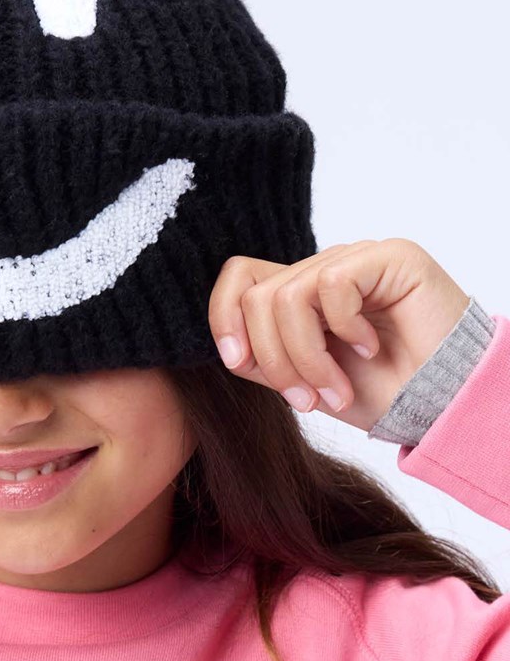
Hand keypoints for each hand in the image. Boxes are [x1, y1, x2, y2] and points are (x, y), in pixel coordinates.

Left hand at [207, 238, 471, 431]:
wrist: (435, 404)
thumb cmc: (378, 394)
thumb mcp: (302, 383)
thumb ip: (264, 359)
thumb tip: (228, 347)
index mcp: (298, 294)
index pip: (239, 279)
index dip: (224, 319)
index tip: (238, 362)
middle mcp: (322, 271)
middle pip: (257, 298)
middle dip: (276, 361)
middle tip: (307, 400)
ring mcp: (354, 259)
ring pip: (288, 298)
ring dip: (308, 359)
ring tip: (337, 390)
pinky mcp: (387, 256)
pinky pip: (332, 285)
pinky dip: (345, 330)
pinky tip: (371, 348)